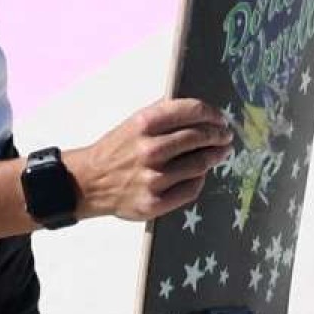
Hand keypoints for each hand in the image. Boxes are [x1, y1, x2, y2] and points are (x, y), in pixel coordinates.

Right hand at [66, 98, 234, 222]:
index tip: (221, 118)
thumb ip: (164, 114)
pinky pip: (191, 189)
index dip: (212, 113)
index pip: (191, 111)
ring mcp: (153, 178)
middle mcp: (150, 150)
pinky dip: (200, 179)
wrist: (89, 183)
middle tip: (225, 136)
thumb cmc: (116, 150)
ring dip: (215, 156)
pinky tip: (200, 173)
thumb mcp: (134, 122)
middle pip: (199, 137)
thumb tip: (201, 110)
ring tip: (220, 152)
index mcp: (144, 123)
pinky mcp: (154, 203)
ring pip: (199, 163)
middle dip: (218, 135)